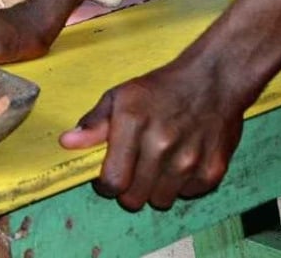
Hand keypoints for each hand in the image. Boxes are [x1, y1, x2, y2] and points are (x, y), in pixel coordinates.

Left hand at [59, 60, 242, 210]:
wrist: (213, 80)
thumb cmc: (161, 88)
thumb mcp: (120, 96)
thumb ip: (94, 123)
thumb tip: (67, 143)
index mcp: (133, 124)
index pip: (113, 181)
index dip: (105, 186)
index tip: (107, 178)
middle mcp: (161, 145)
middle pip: (135, 198)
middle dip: (128, 190)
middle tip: (132, 173)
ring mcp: (190, 159)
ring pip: (161, 201)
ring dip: (154, 190)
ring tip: (156, 167)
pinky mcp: (213, 169)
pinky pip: (188, 194)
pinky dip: (181, 186)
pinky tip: (179, 163)